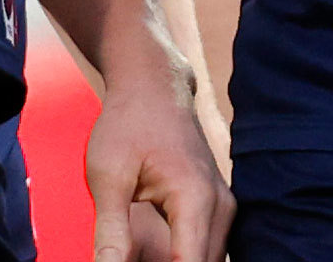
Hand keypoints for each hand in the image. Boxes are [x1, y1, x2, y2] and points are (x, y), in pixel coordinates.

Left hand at [84, 76, 233, 261]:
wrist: (153, 88)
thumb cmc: (127, 125)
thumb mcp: (107, 176)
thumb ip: (111, 229)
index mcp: (195, 199)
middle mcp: (220, 207)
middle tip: (136, 255)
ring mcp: (224, 208)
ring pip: (209, 260)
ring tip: (141, 252)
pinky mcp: (218, 209)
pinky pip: (207, 247)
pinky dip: (185, 256)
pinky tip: (155, 254)